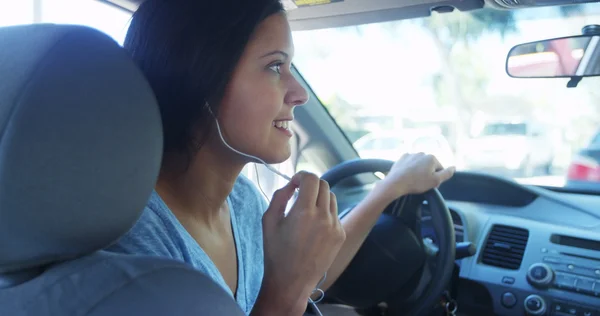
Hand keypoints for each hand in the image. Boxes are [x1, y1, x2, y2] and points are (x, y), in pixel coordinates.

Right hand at [256, 172, 345, 315]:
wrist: (292, 282)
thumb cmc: (276, 252)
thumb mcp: (269, 221)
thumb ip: (280, 197)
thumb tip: (292, 185)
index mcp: (304, 212)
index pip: (311, 179)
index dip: (301, 176)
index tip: (294, 183)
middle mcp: (324, 216)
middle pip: (324, 185)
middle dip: (310, 185)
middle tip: (299, 194)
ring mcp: (335, 226)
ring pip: (331, 198)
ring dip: (319, 197)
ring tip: (306, 210)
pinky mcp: (340, 235)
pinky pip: (335, 214)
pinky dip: (325, 212)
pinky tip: (313, 225)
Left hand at [375, 153, 454, 202]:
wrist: (396, 183)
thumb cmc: (417, 183)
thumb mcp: (435, 181)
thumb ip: (446, 174)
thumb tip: (454, 167)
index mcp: (432, 158)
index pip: (439, 169)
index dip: (436, 178)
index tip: (429, 185)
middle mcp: (422, 153)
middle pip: (429, 166)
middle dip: (427, 173)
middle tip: (421, 183)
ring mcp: (411, 154)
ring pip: (419, 164)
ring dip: (418, 171)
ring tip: (413, 180)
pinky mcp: (402, 158)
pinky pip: (409, 164)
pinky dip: (409, 169)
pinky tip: (406, 176)